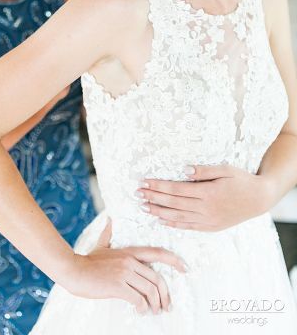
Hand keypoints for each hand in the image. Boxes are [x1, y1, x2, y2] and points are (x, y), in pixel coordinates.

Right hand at [62, 219, 186, 314]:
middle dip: (165, 296)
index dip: (174, 260)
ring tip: (154, 311)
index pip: (157, 253)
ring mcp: (124, 273)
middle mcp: (129, 261)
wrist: (72, 270)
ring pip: (150, 291)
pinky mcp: (118, 286)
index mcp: (128, 251)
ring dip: (155, 305)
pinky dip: (142, 308)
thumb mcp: (100, 244)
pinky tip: (140, 310)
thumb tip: (110, 219)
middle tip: (166, 306)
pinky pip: (138, 299)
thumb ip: (108, 233)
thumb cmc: (87, 261)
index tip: (185, 268)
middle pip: (157, 279)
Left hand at [140, 164, 276, 231]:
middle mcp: (206, 208)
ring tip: (143, 207)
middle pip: (173, 203)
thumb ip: (204, 170)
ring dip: (158, 212)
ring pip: (178, 217)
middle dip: (153, 198)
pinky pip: (188, 226)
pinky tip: (161, 220)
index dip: (158, 186)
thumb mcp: (225, 169)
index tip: (144, 182)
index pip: (176, 189)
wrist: (260, 199)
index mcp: (208, 193)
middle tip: (137, 193)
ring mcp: (208, 220)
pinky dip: (173, 224)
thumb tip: (184, 170)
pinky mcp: (211, 226)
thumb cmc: (241, 180)